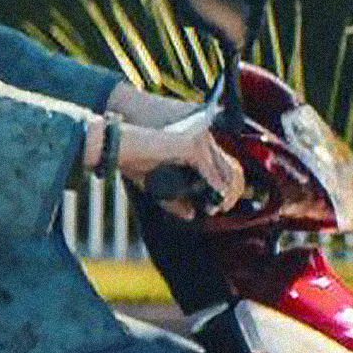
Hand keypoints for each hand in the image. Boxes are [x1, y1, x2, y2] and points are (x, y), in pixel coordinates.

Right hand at [113, 114, 246, 215]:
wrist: (121, 147)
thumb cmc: (135, 160)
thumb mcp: (160, 184)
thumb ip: (176, 198)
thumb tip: (191, 215)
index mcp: (197, 142)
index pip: (224, 164)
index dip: (227, 186)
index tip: (219, 205)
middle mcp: (202, 137)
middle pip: (230, 166)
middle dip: (231, 191)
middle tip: (222, 209)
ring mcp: (199, 140)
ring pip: (225, 170)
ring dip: (224, 193)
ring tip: (216, 208)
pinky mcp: (192, 147)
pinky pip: (210, 173)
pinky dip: (213, 190)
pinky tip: (212, 202)